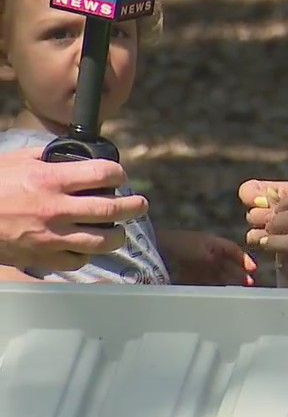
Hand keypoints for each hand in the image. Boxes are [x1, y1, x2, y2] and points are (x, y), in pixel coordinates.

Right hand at [0, 148, 146, 271]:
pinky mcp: (42, 258)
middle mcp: (56, 209)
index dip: (117, 174)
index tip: (119, 176)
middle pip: (112, 209)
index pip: (103, 174)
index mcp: (51, 180)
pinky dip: (86, 255)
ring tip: (120, 230)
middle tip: (140, 204)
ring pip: (102, 241)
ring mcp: (51, 237)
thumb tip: (73, 155)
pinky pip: (77, 261)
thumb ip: (49, 158)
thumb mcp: (18, 161)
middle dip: (134, 206)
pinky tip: (87, 247)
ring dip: (117, 235)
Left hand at [157, 229, 256, 285]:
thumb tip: (232, 273)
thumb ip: (218, 263)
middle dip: (238, 273)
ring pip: (217, 275)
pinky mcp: (188, 276)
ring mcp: (197, 265)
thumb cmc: (180, 247)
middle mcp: (207, 254)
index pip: (233, 250)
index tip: (253, 270)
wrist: (153, 252)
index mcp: (212, 244)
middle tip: (248, 285)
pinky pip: (205, 282)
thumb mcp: (202, 253)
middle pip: (227, 264)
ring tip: (237, 293)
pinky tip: (218, 295)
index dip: (244, 259)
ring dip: (227, 282)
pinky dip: (213, 288)